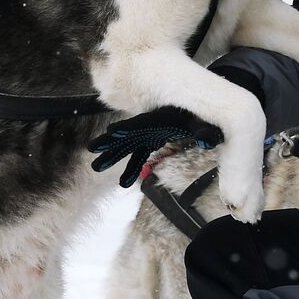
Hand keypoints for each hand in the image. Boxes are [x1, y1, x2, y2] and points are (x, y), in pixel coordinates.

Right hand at [88, 106, 223, 187]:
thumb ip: (206, 133)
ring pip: (127, 147)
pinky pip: (137, 158)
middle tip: (92, 149)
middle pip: (126, 134)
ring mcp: (147, 135)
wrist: (195, 114)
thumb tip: (206, 141)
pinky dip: (131, 169)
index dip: (126, 127)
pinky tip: (123, 184)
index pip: (140, 123)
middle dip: (110, 142)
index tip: (112, 131)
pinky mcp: (150, 143)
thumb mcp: (205, 124)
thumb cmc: (200, 117)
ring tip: (96, 167)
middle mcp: (148, 127)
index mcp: (159, 118)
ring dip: (112, 156)